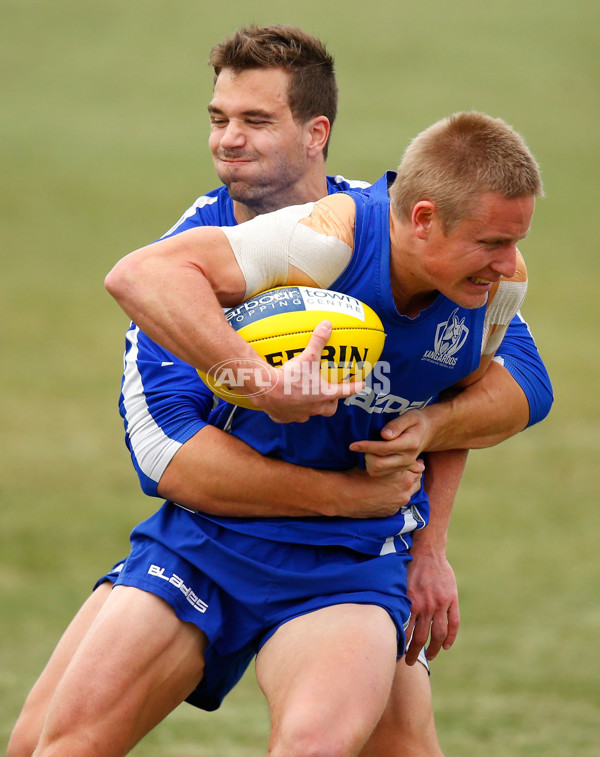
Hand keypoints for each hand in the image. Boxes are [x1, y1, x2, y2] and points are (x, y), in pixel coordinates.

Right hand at [254, 321, 364, 422]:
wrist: (267, 390)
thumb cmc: (290, 375)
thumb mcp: (307, 357)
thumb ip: (318, 341)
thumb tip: (327, 324)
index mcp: (324, 394)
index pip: (345, 391)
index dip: (355, 387)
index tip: (362, 385)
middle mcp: (314, 408)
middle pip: (330, 409)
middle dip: (333, 403)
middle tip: (331, 396)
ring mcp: (299, 415)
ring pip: (310, 414)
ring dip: (311, 407)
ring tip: (307, 398)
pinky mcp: (284, 417)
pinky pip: (289, 416)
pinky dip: (290, 411)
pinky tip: (284, 404)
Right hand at [337, 461, 424, 517]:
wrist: (345, 495)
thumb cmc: (358, 474)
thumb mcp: (375, 460)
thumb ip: (392, 458)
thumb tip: (401, 453)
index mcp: (403, 475)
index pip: (418, 466)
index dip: (411, 462)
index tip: (406, 460)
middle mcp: (405, 490)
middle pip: (417, 479)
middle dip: (411, 474)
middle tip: (402, 470)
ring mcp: (399, 502)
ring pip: (410, 492)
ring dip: (406, 486)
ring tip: (395, 481)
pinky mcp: (392, 511)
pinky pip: (399, 502)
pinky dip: (396, 496)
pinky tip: (386, 492)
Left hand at [349, 409, 433, 474]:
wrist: (427, 432)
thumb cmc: (416, 421)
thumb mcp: (409, 416)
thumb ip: (397, 425)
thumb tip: (384, 435)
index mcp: (410, 444)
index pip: (384, 449)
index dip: (367, 447)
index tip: (353, 445)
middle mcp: (407, 459)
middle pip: (379, 464)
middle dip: (365, 455)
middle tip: (359, 445)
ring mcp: (404, 466)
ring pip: (377, 471)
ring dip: (367, 461)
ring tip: (367, 449)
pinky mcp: (399, 470)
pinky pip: (380, 473)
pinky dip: (372, 466)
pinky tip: (371, 455)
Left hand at [403, 540, 459, 664]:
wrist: (427, 550)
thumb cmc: (409, 565)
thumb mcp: (397, 583)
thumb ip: (396, 601)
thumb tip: (384, 617)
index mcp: (410, 603)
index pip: (405, 632)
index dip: (401, 646)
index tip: (397, 655)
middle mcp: (425, 606)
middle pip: (421, 638)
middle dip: (415, 653)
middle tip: (410, 662)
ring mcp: (440, 604)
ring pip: (438, 634)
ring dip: (434, 649)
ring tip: (429, 657)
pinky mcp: (451, 600)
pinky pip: (453, 623)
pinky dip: (451, 637)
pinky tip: (446, 646)